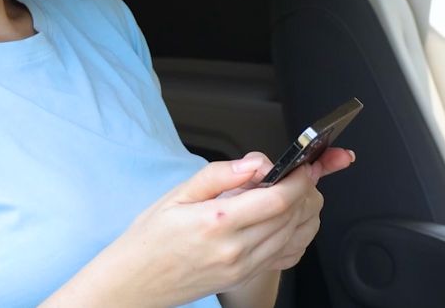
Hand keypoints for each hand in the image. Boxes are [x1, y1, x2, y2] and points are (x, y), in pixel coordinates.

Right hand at [71, 150, 355, 306]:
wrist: (137, 280)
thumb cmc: (150, 239)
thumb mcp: (176, 195)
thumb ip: (219, 175)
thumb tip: (255, 163)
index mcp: (217, 222)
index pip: (277, 199)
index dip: (299, 179)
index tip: (305, 166)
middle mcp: (236, 248)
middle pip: (293, 216)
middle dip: (307, 191)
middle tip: (303, 173)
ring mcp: (244, 267)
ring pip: (296, 236)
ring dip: (306, 211)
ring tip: (297, 192)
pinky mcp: (247, 277)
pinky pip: (288, 256)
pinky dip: (299, 236)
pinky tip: (291, 221)